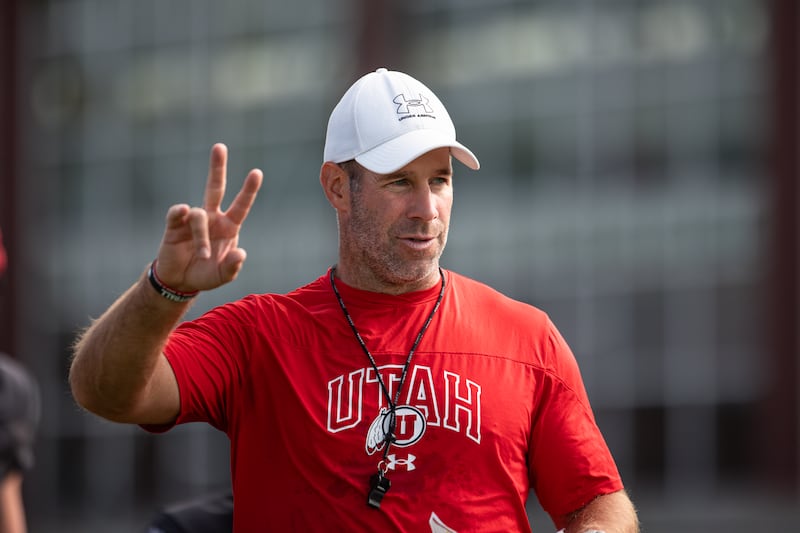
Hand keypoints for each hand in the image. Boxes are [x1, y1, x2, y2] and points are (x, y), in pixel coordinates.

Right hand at [153, 143, 262, 292]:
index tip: (257, 172)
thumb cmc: (206, 274)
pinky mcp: (174, 225)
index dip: (248, 190)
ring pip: (199, 216)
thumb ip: (233, 266)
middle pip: (215, 188)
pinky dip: (179, 212)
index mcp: (229, 227)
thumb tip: (241, 253)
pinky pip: (177, 213)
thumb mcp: (223, 275)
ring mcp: (193, 220)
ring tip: (203, 256)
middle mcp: (212, 218)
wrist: (180, 281)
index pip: (241, 206)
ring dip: (202, 238)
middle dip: (217, 168)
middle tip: (219, 146)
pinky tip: (182, 212)